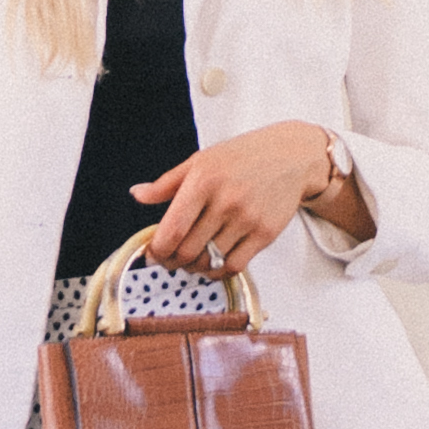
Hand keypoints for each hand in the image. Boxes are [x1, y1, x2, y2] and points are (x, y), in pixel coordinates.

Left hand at [133, 122, 343, 279]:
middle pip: (188, 251)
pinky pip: (234, 266)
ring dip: (194, 268)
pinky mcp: (265, 234)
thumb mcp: (201, 160)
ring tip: (190, 261)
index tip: (152, 254)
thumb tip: (137, 195)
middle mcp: (225, 201)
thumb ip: (167, 183)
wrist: (291, 156)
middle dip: (172, 262)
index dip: (157, 250)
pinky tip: (213, 264)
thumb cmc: (242, 157)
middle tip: (169, 261)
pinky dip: (218, 272)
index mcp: (203, 180)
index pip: (172, 229)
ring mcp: (247, 219)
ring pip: (210, 262)